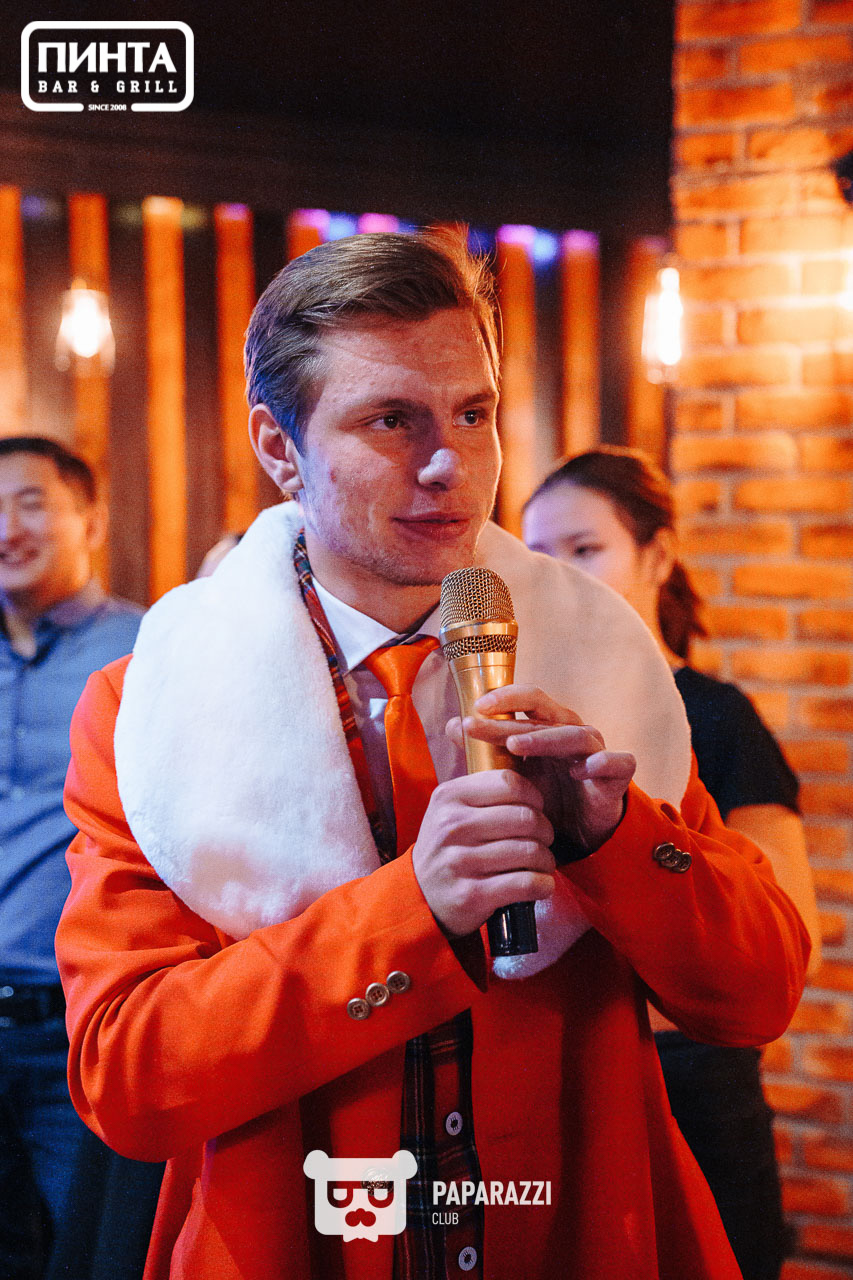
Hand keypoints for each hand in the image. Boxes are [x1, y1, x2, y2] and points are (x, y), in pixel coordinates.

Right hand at [412, 770, 555, 936]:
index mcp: (449, 797)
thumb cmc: (448, 847)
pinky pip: (525, 883)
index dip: (533, 797)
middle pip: (525, 818)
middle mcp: (452, 826)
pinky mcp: (471, 895)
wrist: (419, 894)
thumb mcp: (451, 809)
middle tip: (544, 840)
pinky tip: (542, 884)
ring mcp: (460, 861)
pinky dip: (543, 884)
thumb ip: (484, 793)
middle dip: (545, 830)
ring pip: (530, 851)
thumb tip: (533, 790)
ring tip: (543, 863)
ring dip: (546, 860)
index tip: (536, 810)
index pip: (510, 784)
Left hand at [447, 684, 635, 856]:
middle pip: (545, 716)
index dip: (504, 698)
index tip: (475, 706)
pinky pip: (617, 762)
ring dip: (547, 738)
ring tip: (516, 746)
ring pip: (577, 735)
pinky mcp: (617, 776)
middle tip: (481, 721)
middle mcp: (572, 733)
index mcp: (548, 727)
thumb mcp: (511, 773)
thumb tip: (452, 724)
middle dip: (511, 719)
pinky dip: (602, 762)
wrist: (579, 834)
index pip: (528, 702)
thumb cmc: (546, 795)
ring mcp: (596, 753)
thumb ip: (485, 749)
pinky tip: (580, 770)